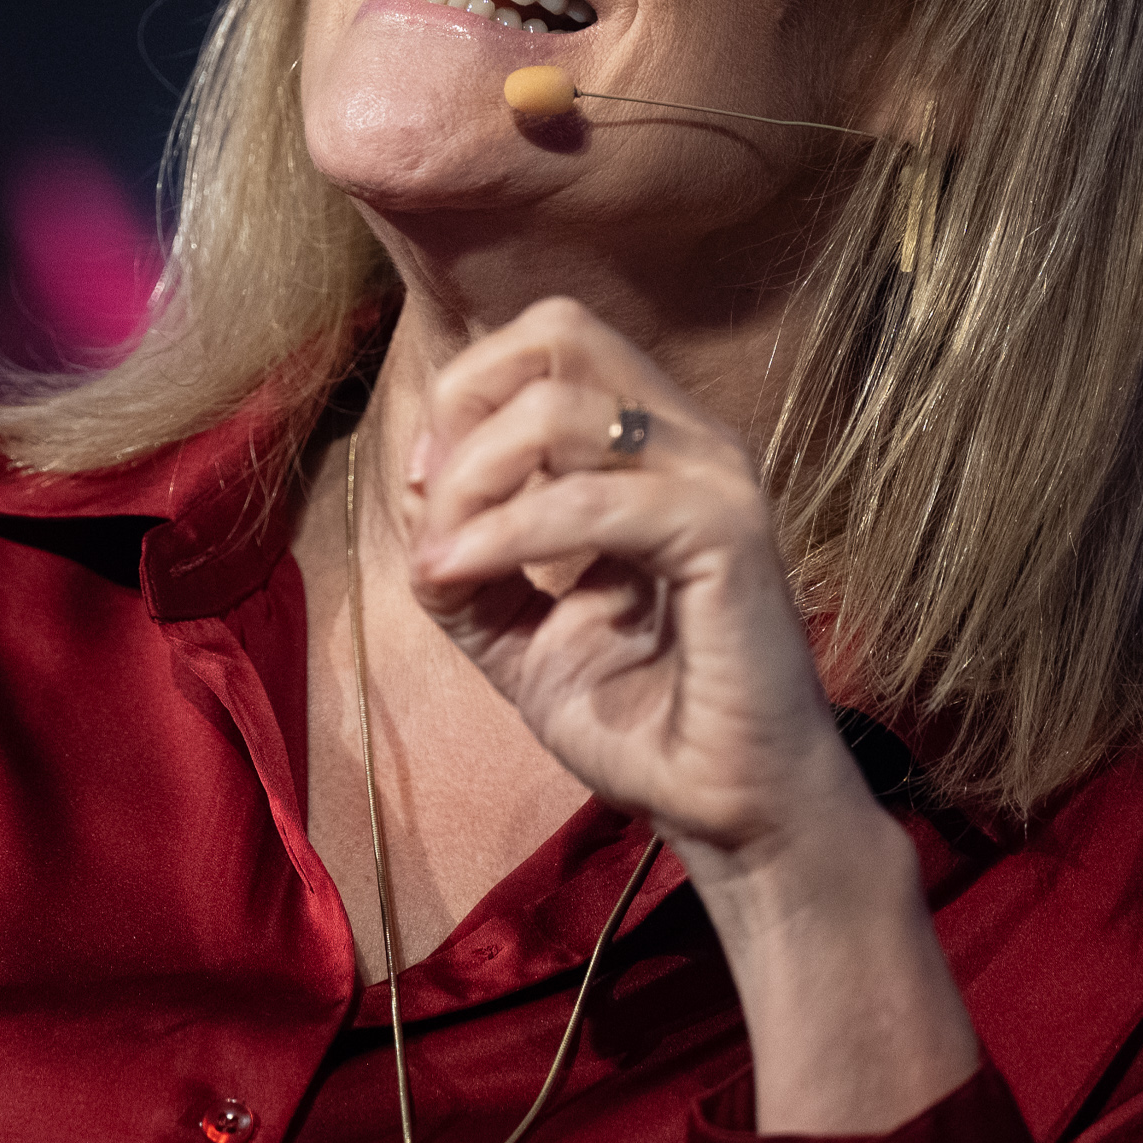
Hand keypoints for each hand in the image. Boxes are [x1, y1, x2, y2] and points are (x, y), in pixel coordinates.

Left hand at [404, 298, 980, 1132]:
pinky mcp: (729, 534)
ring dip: (474, 479)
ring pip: (561, 408)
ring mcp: (716, 478)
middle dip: (466, 406)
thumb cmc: (640, 718)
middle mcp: (689, 441)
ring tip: (444, 560)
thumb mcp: (514, 627)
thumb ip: (463, 556)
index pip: (551, 339)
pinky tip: (459, 575)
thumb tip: (413, 493)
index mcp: (650, 447)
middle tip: (434, 505)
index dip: (467, 391)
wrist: (727, 812)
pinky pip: (590, 501)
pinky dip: (505, 532)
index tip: (425, 487)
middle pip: (559, 331)